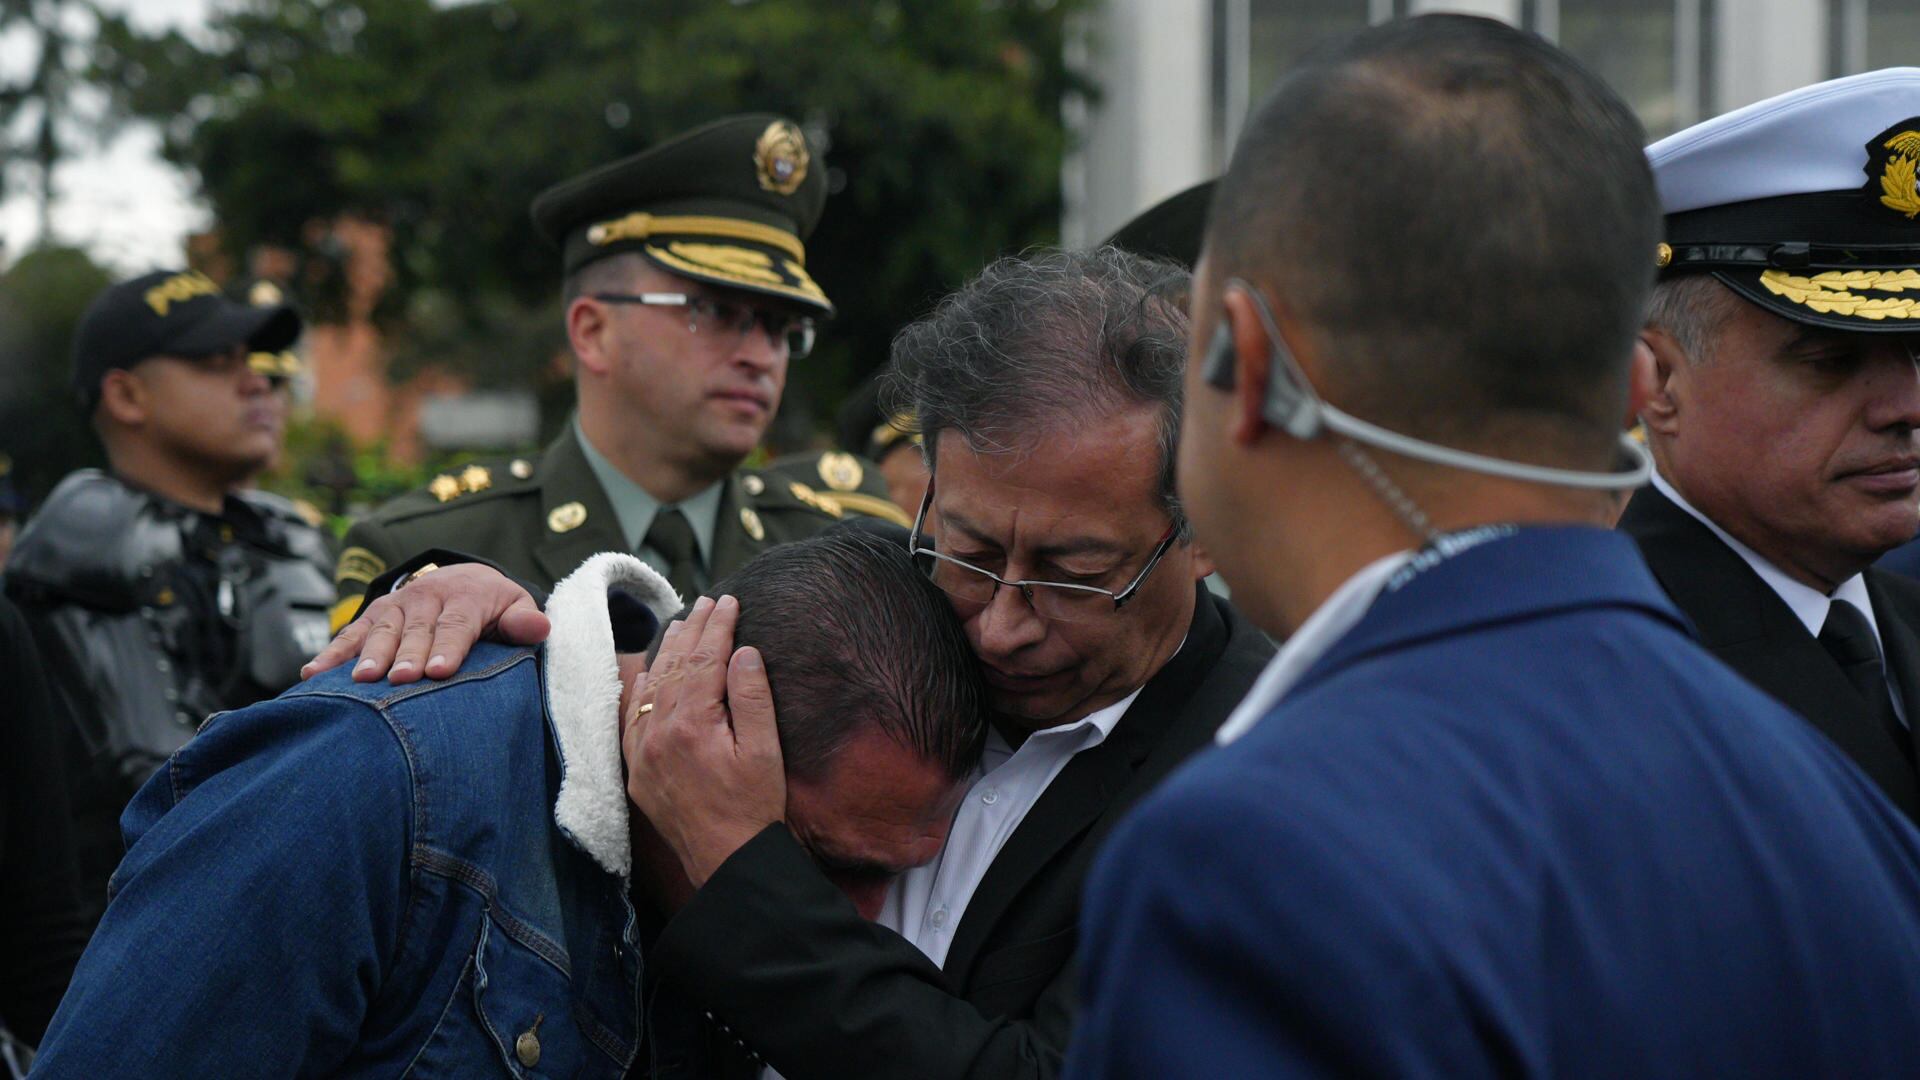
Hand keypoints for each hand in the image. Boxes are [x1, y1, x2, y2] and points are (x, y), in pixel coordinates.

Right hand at [301, 563, 549, 683]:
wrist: (464, 578)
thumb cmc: (494, 606)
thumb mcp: (515, 606)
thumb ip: (525, 621)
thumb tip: (540, 628)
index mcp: (464, 597)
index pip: (456, 625)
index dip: (447, 648)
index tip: (438, 672)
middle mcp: (426, 599)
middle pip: (415, 631)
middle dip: (405, 655)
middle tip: (397, 681)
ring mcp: (396, 607)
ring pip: (381, 631)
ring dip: (368, 655)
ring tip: (360, 680)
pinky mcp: (374, 616)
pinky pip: (350, 634)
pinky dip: (331, 653)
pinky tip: (312, 674)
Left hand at [621, 594, 784, 886]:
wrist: (727, 860)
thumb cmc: (754, 807)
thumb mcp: (765, 750)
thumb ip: (753, 696)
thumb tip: (743, 651)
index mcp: (693, 724)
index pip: (706, 660)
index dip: (719, 626)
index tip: (730, 600)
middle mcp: (659, 733)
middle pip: (676, 666)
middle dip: (694, 629)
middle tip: (708, 601)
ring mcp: (643, 752)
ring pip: (651, 686)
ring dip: (668, 652)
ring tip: (682, 623)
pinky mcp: (637, 770)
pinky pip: (632, 718)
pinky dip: (642, 688)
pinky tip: (649, 671)